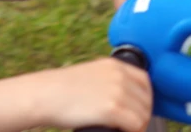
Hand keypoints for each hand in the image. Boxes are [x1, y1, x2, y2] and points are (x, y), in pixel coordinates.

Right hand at [34, 58, 152, 131]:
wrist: (45, 95)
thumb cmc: (62, 89)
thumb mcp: (91, 74)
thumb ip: (109, 80)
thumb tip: (125, 98)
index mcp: (114, 65)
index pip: (145, 82)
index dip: (144, 99)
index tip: (137, 111)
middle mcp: (119, 75)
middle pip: (146, 101)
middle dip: (141, 115)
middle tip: (129, 126)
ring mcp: (117, 91)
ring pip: (143, 115)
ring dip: (136, 126)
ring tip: (122, 130)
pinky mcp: (112, 109)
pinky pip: (135, 125)